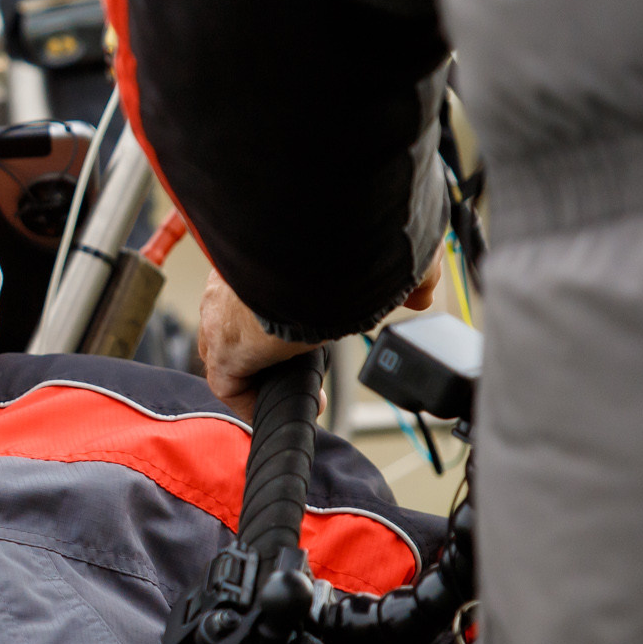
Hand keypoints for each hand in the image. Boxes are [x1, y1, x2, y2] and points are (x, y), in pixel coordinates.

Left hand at [196, 262, 440, 418]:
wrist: (303, 249)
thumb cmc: (334, 237)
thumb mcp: (376, 252)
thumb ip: (402, 274)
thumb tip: (421, 294)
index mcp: (257, 249)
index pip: (259, 283)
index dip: (282, 309)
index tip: (311, 326)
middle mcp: (230, 283)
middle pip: (237, 322)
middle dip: (267, 345)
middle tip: (301, 360)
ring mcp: (221, 318)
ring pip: (232, 353)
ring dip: (263, 373)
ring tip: (298, 387)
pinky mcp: (224, 351)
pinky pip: (231, 386)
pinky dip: (257, 400)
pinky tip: (285, 406)